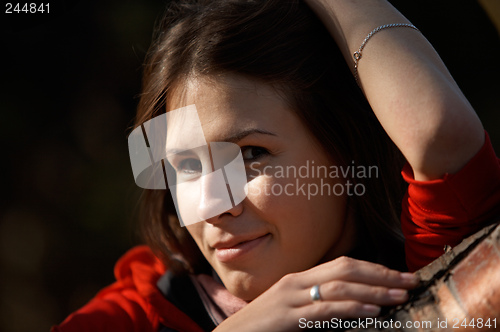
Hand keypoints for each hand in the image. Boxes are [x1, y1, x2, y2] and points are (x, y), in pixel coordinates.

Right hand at [214, 256, 418, 331]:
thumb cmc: (265, 323)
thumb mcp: (293, 306)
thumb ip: (318, 300)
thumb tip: (353, 302)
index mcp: (300, 277)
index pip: (343, 264)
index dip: (374, 268)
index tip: (399, 276)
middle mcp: (297, 282)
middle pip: (346, 270)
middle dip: (381, 276)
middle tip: (409, 282)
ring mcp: (292, 299)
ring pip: (339, 288)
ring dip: (373, 292)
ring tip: (399, 297)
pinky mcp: (288, 318)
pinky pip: (324, 311)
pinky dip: (350, 310)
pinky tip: (370, 313)